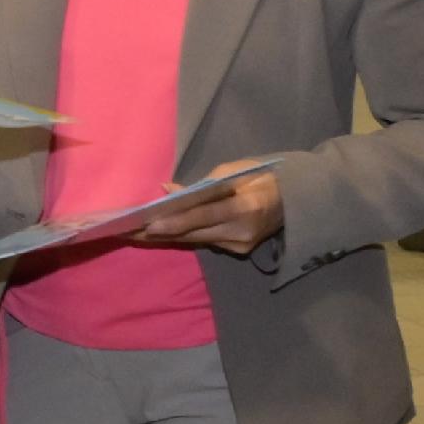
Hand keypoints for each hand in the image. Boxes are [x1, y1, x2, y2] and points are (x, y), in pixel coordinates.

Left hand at [132, 159, 284, 255]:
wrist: (295, 200)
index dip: (175, 221)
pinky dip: (183, 236)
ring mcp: (241, 245)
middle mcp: (242, 231)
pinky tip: (158, 235)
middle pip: (194, 233)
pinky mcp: (238, 251)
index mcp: (245, 206)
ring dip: (165, 237)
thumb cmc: (261, 177)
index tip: (148, 225)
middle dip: (159, 232)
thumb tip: (168, 192)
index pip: (203, 216)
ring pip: (195, 240)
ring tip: (134, 234)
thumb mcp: (233, 172)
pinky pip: (205, 242)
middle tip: (128, 231)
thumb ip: (201, 186)